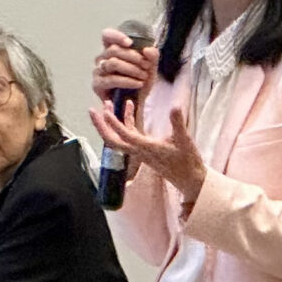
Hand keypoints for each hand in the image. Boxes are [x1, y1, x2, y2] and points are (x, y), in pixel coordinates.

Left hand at [86, 101, 210, 203]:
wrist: (190, 179)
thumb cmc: (188, 161)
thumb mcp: (185, 140)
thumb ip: (178, 123)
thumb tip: (175, 106)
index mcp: (147, 149)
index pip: (126, 137)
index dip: (114, 124)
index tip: (105, 112)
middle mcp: (139, 151)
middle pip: (113, 141)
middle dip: (101, 127)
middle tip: (92, 111)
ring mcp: (140, 150)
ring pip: (119, 137)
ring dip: (111, 122)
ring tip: (107, 103)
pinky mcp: (144, 148)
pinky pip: (130, 134)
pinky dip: (126, 121)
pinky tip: (129, 106)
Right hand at [91, 31, 158, 110]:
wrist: (137, 103)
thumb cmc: (140, 81)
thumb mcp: (150, 67)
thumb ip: (152, 56)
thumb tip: (148, 49)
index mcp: (112, 50)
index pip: (107, 35)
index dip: (116, 36)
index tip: (130, 43)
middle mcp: (102, 58)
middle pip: (113, 50)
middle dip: (133, 57)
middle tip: (147, 65)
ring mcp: (97, 71)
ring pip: (113, 63)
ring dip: (131, 69)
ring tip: (144, 75)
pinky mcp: (97, 84)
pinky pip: (112, 79)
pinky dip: (127, 81)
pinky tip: (138, 84)